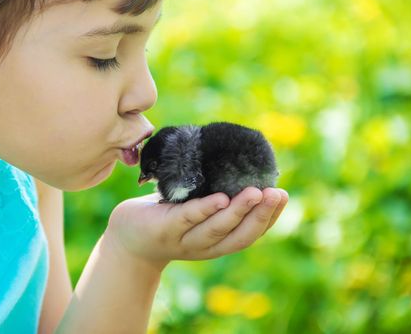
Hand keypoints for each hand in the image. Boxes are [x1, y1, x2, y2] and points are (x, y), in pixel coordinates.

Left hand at [103, 187, 288, 270]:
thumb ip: (213, 195)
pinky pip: (187, 219)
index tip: (283, 196)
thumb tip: (236, 163)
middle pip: (239, 235)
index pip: (249, 233)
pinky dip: (205, 209)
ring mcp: (184, 240)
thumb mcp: (193, 209)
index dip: (269, 218)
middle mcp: (205, 246)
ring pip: (217, 229)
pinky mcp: (164, 230)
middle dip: (261, 215)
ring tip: (256, 193)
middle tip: (277, 194)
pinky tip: (220, 199)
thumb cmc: (165, 217)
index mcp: (217, 242)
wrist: (127, 238)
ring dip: (239, 211)